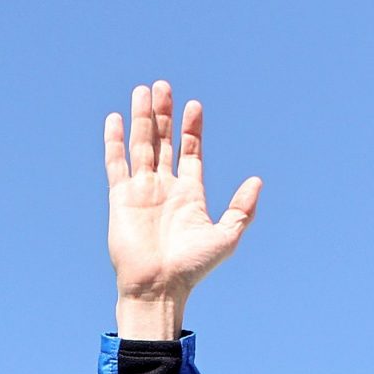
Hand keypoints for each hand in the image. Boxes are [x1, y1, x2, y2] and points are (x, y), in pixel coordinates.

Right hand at [105, 82, 261, 340]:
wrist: (158, 286)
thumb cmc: (192, 267)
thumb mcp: (226, 237)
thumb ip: (242, 208)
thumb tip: (257, 180)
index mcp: (190, 192)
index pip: (190, 150)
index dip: (192, 127)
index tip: (193, 106)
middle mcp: (165, 187)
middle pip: (163, 140)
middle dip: (163, 114)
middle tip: (163, 86)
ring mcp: (141, 191)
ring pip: (141, 145)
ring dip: (142, 118)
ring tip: (144, 90)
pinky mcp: (120, 198)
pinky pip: (116, 164)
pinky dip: (115, 141)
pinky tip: (116, 118)